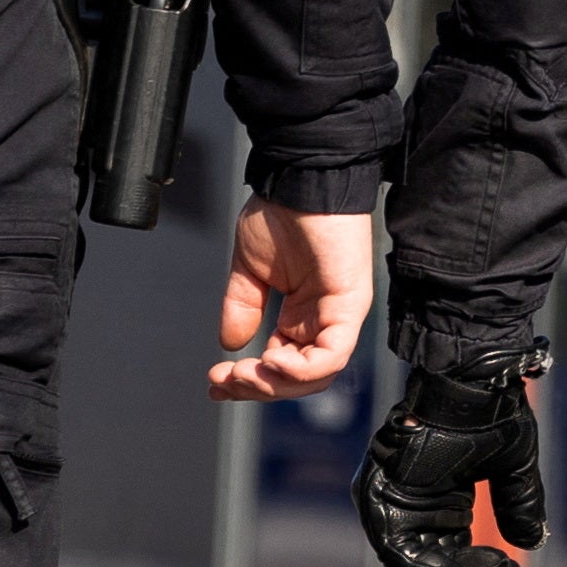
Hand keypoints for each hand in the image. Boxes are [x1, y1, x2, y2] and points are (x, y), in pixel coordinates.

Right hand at [206, 198, 371, 400]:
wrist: (299, 178)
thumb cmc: (280, 211)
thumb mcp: (250, 268)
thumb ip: (242, 306)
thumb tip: (229, 344)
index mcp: (300, 314)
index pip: (279, 366)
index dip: (248, 381)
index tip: (215, 382)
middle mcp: (321, 320)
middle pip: (296, 380)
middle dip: (257, 388)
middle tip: (226, 381)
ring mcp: (339, 315)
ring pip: (315, 376)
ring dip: (276, 383)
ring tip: (246, 373)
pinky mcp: (351, 306)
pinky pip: (332, 355)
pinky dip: (302, 370)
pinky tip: (272, 363)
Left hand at [356, 345, 547, 566]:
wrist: (474, 381)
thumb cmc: (493, 413)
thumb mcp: (514, 468)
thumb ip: (519, 506)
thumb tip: (532, 542)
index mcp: (446, 502)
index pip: (454, 559)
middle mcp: (417, 506)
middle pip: (434, 565)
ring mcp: (395, 499)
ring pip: (412, 561)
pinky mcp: (379, 490)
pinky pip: (391, 543)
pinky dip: (418, 564)